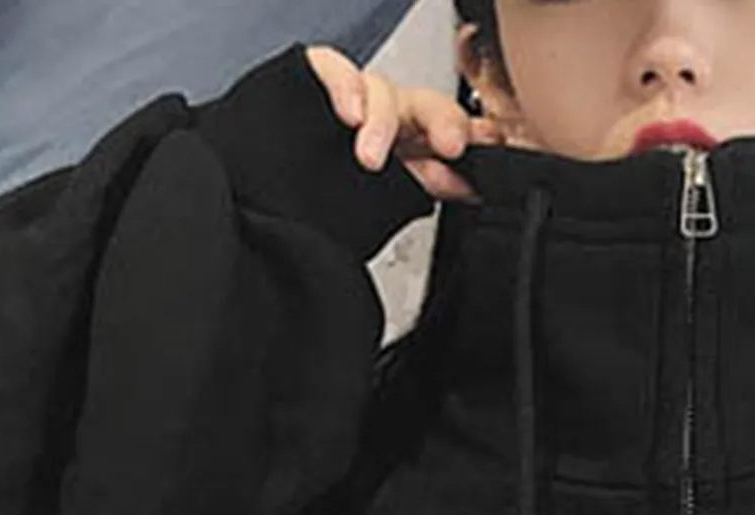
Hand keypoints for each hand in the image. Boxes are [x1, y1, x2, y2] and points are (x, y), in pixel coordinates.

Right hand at [305, 45, 517, 202]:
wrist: (268, 204)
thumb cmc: (322, 205)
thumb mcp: (384, 205)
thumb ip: (426, 189)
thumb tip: (467, 183)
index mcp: (409, 146)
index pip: (449, 130)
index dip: (469, 135)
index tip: (486, 148)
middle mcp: (385, 119)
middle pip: (424, 104)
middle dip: (443, 121)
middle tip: (452, 145)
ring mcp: (352, 100)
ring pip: (380, 90)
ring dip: (381, 124)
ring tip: (372, 158)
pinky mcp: (312, 79)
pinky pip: (333, 68)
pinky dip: (345, 89)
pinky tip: (350, 115)